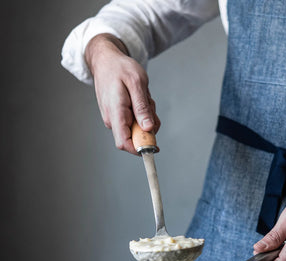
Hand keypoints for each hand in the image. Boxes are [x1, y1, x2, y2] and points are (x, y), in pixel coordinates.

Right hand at [85, 34, 159, 153]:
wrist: (106, 60)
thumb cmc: (120, 68)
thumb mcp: (137, 83)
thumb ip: (142, 107)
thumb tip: (148, 128)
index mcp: (116, 113)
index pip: (124, 143)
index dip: (140, 148)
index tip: (154, 146)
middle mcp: (113, 120)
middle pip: (136, 137)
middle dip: (148, 126)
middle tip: (149, 105)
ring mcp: (116, 119)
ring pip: (138, 129)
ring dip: (147, 116)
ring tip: (143, 97)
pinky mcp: (119, 116)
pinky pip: (136, 122)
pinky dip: (143, 112)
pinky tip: (140, 98)